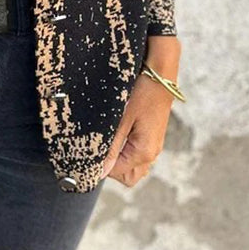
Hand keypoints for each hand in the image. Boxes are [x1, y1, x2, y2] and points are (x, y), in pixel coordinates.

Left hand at [100, 37, 180, 186]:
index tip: (88, 151)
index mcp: (144, 152)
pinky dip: (126, 150)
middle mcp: (152, 153)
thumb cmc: (141, 92)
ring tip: (107, 138)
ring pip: (134, 166)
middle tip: (99, 146)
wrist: (160, 73)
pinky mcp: (153, 135)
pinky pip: (138, 153)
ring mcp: (155, 145)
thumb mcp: (122, 118)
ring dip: (119, 159)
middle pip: (128, 176)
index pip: (117, 173)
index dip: (100, 166)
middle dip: (111, 168)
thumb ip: (111, 146)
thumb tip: (99, 172)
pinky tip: (118, 132)